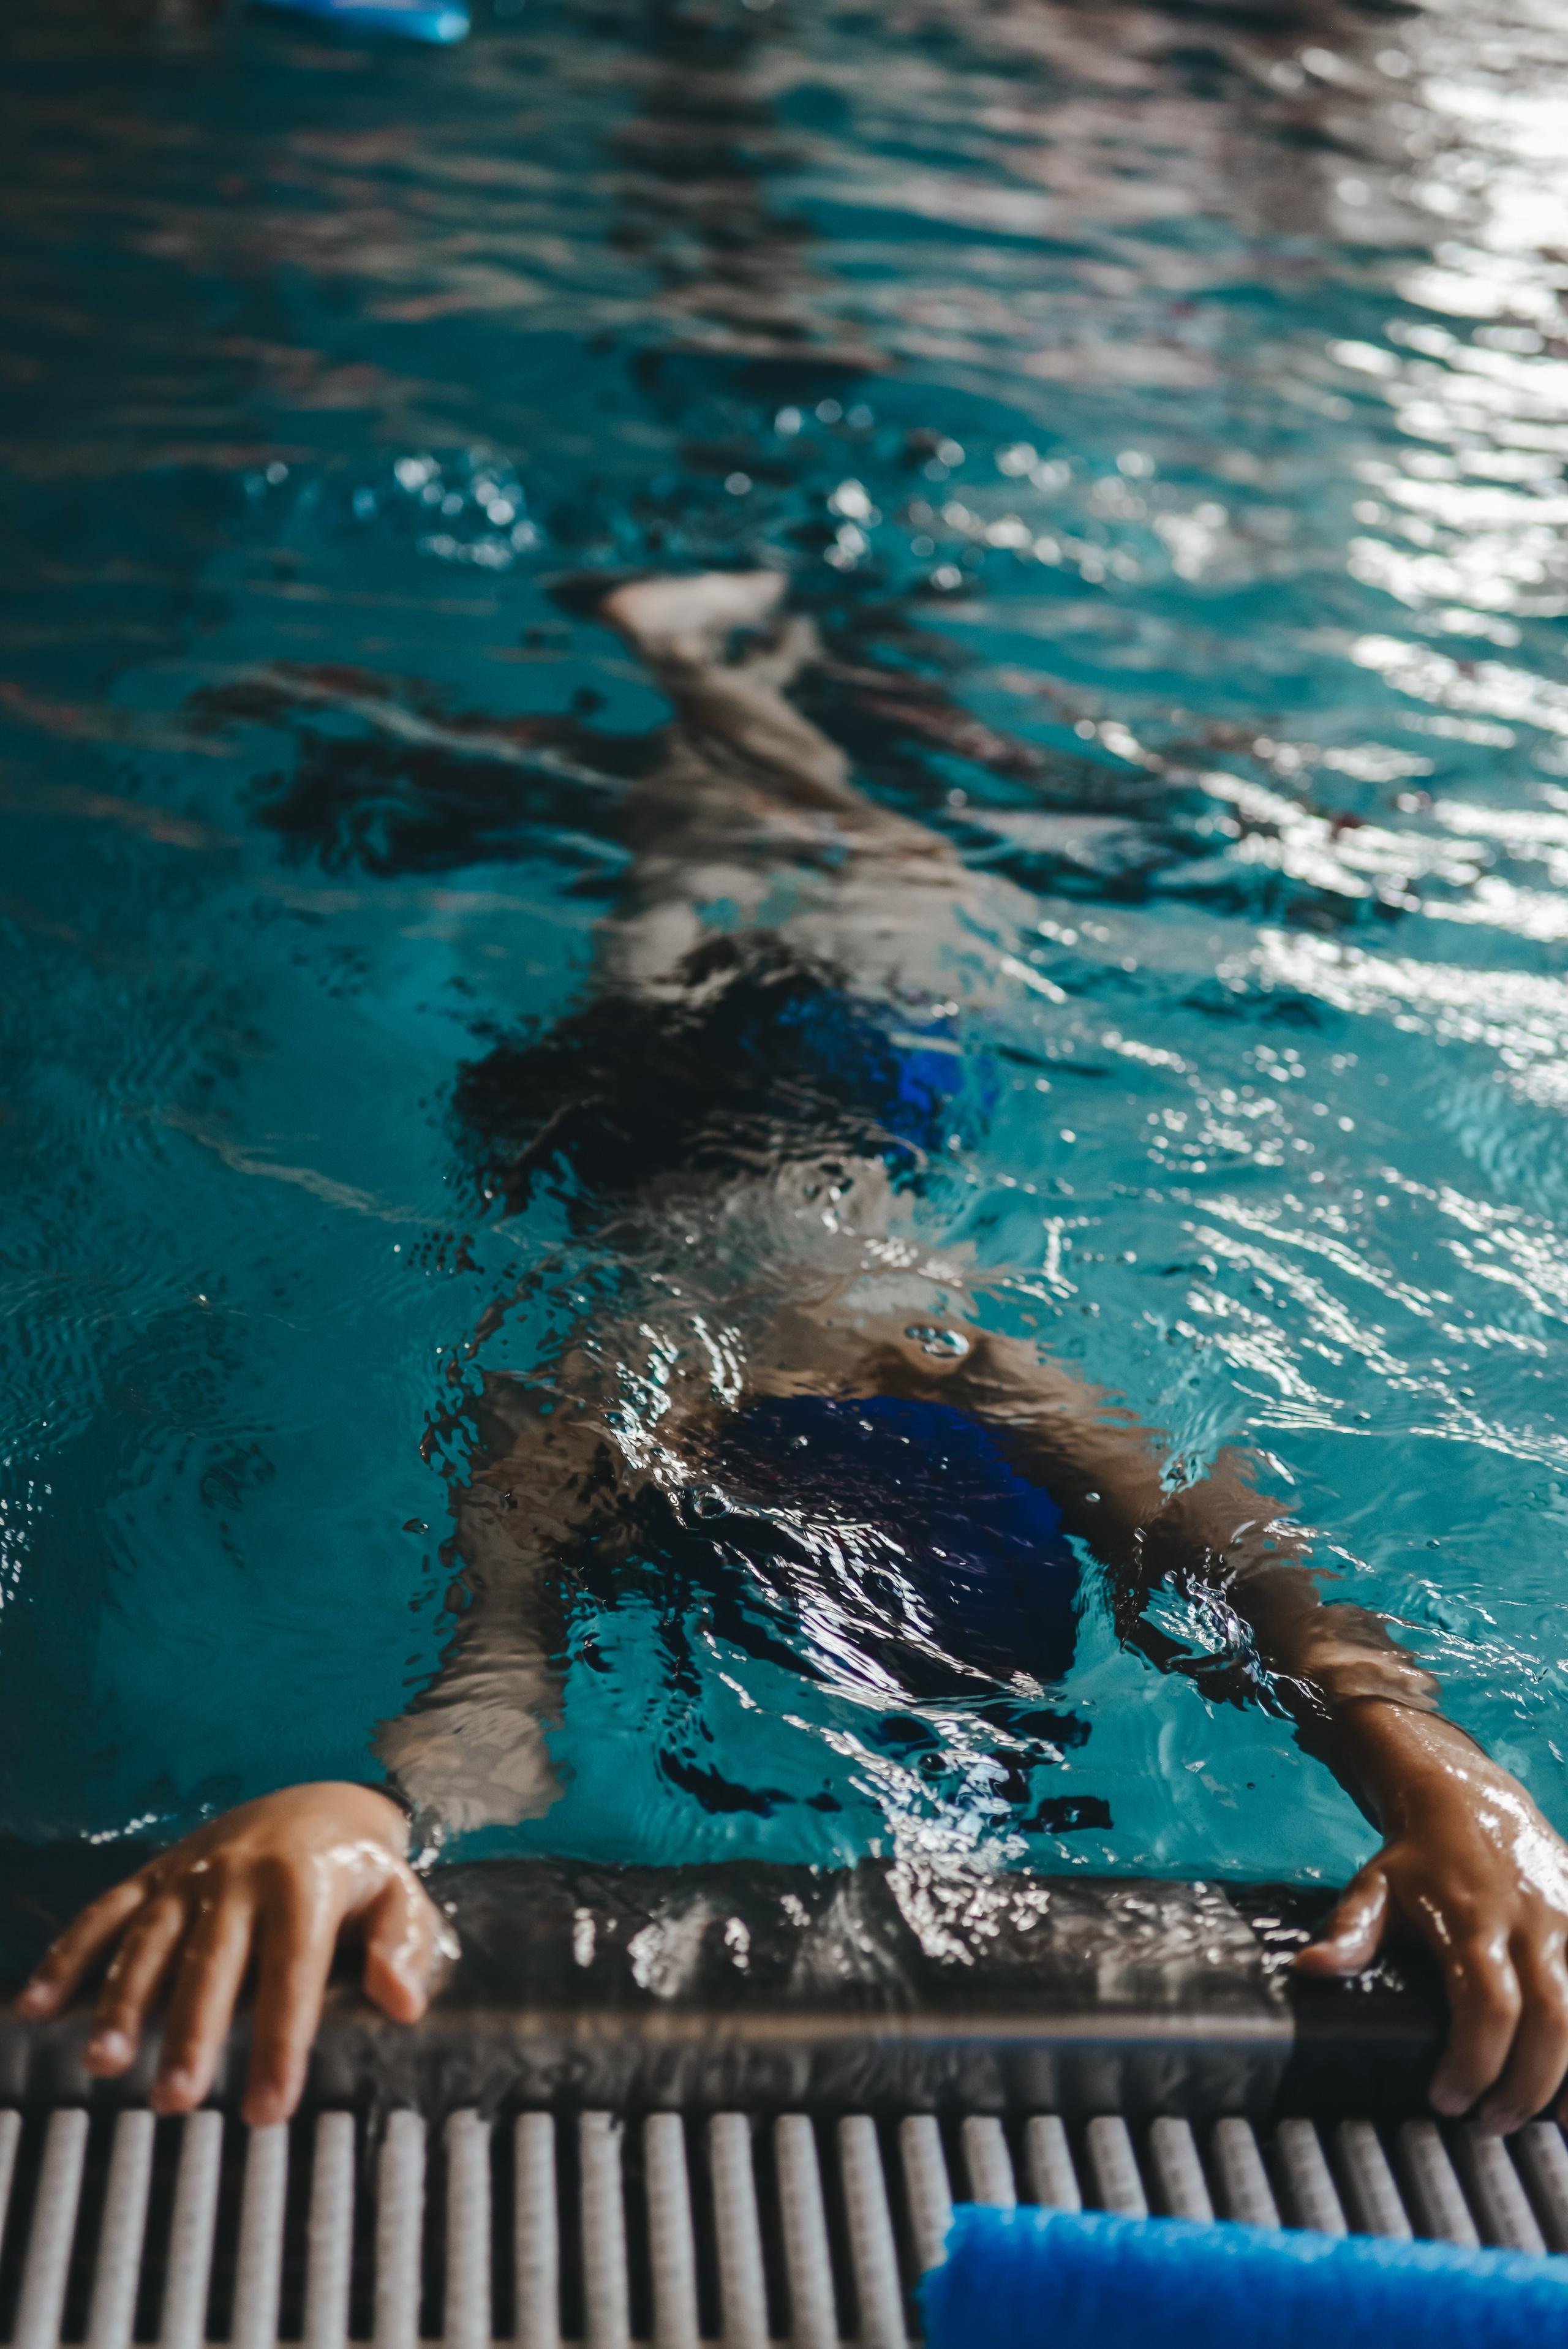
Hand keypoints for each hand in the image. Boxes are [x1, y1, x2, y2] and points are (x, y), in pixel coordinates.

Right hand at [14, 1784, 445, 2124]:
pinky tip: (37, 2008)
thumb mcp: (400, 1895)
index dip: (280, 2042)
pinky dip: (68, 1957)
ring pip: (149, 1939)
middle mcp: (241, 1874)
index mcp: (306, 1882)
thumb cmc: (360, 1870)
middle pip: (212, 1962)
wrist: (320, 1799)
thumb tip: (401, 2002)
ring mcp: (190, 1873)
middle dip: (192, 2031)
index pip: (292, 1971)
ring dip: (122, 2000)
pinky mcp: (154, 1875)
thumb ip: (403, 1946)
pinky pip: (105, 1913)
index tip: (268, 2109)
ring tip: (103, 2062)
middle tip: (175, 2099)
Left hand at [1297, 1706, 1567, 2132]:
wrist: (1470, 1797)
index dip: (1473, 2059)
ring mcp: (1567, 1922)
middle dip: (1527, 2082)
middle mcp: (1529, 1922)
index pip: (1486, 2003)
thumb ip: (1350, 1932)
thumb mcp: (1375, 1886)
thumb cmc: (1417, 1857)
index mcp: (1471, 1919)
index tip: (1446, 2099)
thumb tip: (1310, 1968)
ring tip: (1554, 2124)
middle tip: (1493, 2123)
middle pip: (1548, 2017)